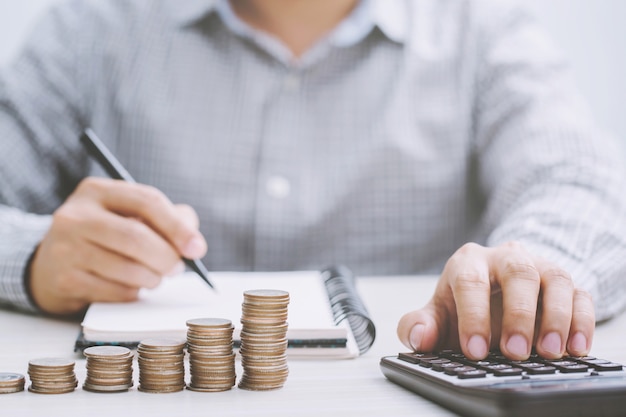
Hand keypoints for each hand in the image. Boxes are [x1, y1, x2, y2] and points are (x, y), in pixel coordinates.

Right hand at [29, 177, 206, 314]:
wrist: (50, 265)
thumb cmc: (104, 237)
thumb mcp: (130, 215)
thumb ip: (169, 219)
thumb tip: (194, 242)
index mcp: (97, 191)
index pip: (147, 201)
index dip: (178, 227)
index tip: (197, 248)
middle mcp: (75, 215)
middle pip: (137, 237)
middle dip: (166, 257)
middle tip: (177, 268)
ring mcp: (66, 248)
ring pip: (128, 268)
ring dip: (153, 278)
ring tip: (155, 277)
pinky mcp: (65, 279)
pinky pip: (116, 291)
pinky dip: (134, 292)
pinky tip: (131, 286)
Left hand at [397, 241, 593, 359]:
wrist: (493, 292)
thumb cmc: (462, 304)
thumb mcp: (438, 314)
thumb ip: (419, 325)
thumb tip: (418, 337)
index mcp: (469, 262)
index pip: (470, 281)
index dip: (473, 316)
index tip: (474, 350)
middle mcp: (505, 257)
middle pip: (518, 272)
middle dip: (518, 314)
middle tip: (515, 353)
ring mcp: (539, 266)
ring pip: (555, 278)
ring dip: (555, 316)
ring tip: (549, 352)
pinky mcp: (565, 283)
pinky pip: (580, 293)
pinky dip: (582, 320)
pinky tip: (576, 346)